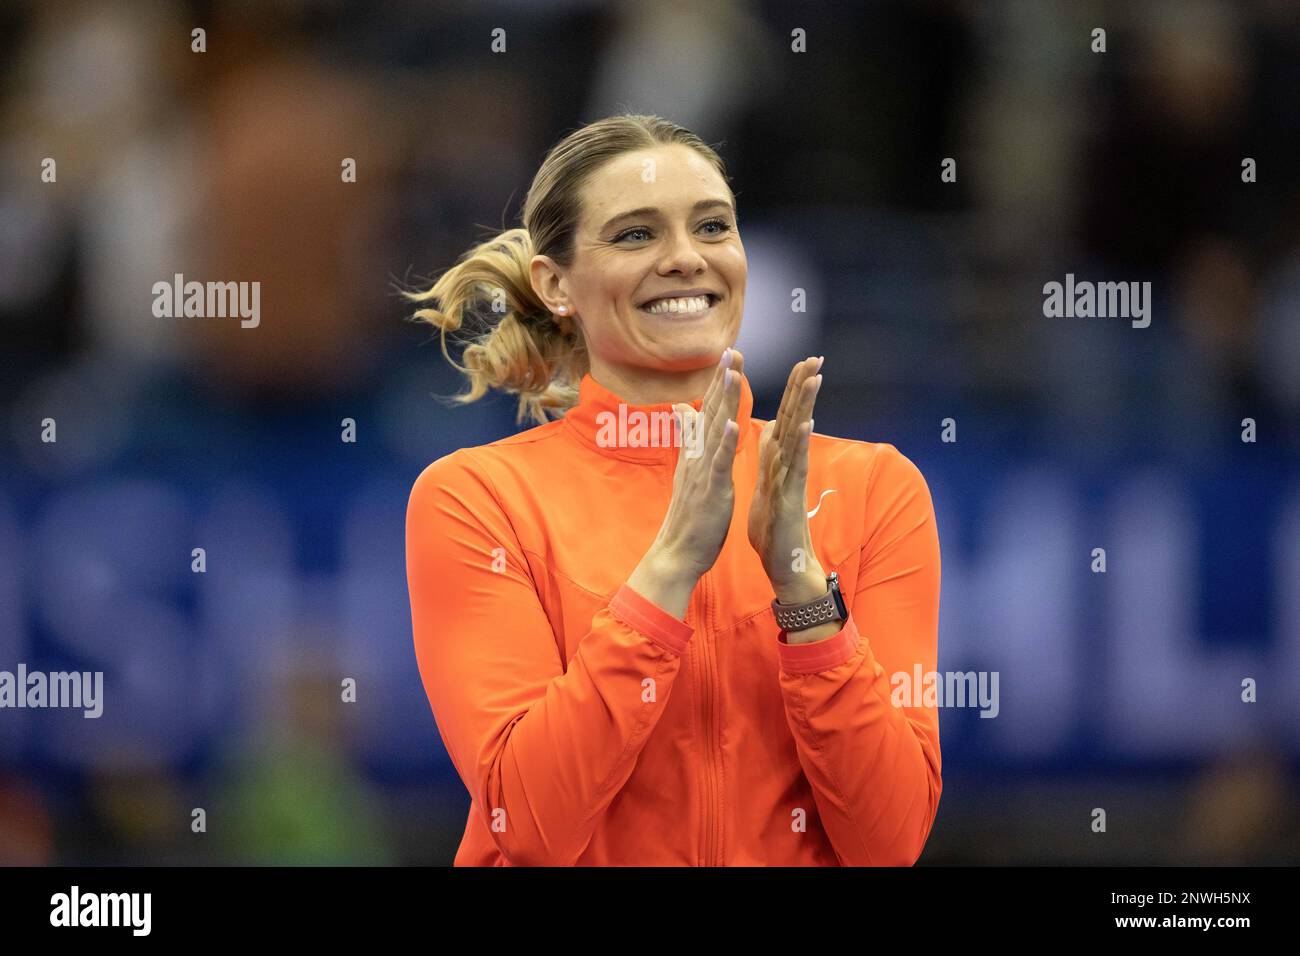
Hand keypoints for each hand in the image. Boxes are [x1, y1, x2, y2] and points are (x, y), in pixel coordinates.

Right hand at [650, 347, 745, 579]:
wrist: (676, 553)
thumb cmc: (688, 517)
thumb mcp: (689, 473)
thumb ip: (688, 440)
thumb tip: (682, 411)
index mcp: (697, 454)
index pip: (709, 412)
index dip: (719, 384)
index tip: (729, 356)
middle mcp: (698, 457)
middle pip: (711, 412)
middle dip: (723, 381)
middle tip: (733, 350)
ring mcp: (703, 472)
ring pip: (716, 430)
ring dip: (724, 400)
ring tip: (732, 373)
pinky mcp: (711, 491)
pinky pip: (719, 464)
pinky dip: (725, 443)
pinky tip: (732, 424)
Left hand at [747, 354, 826, 599]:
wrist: (784, 565)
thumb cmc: (774, 528)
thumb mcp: (767, 485)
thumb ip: (771, 457)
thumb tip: (773, 432)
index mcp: (779, 460)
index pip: (786, 417)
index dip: (793, 390)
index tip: (802, 361)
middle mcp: (789, 465)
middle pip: (796, 418)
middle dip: (804, 388)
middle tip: (815, 357)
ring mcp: (791, 479)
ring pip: (798, 436)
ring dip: (805, 406)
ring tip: (814, 379)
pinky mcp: (789, 496)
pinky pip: (795, 466)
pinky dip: (800, 444)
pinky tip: (806, 424)